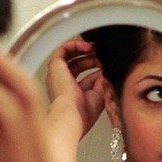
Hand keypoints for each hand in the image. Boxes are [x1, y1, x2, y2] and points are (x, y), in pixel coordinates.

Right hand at [43, 40, 107, 161]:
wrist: (72, 117)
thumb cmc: (83, 114)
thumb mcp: (99, 95)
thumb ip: (103, 82)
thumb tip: (107, 71)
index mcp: (72, 93)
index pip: (84, 75)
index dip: (96, 67)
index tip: (107, 64)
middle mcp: (62, 83)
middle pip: (77, 64)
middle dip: (92, 58)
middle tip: (103, 56)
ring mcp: (57, 75)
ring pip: (68, 55)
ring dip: (83, 49)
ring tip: (95, 49)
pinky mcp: (55, 67)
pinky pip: (62, 49)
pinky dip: (75, 45)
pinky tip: (87, 47)